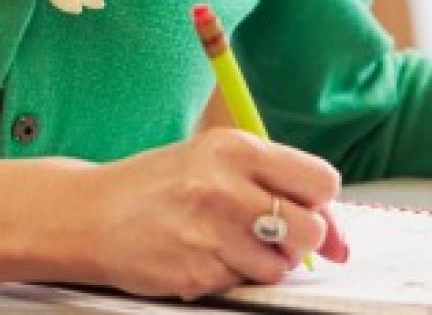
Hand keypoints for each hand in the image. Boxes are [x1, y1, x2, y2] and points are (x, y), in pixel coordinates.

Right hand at [83, 128, 341, 298]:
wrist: (92, 212)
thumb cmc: (160, 184)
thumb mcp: (214, 160)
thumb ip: (274, 184)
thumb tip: (339, 238)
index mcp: (235, 147)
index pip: (321, 181)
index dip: (320, 203)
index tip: (305, 210)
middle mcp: (226, 186)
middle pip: (311, 230)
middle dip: (299, 239)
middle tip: (266, 231)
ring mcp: (211, 232)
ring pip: (281, 266)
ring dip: (263, 262)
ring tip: (225, 241)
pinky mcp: (197, 272)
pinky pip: (244, 285)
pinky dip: (231, 276)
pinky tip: (202, 254)